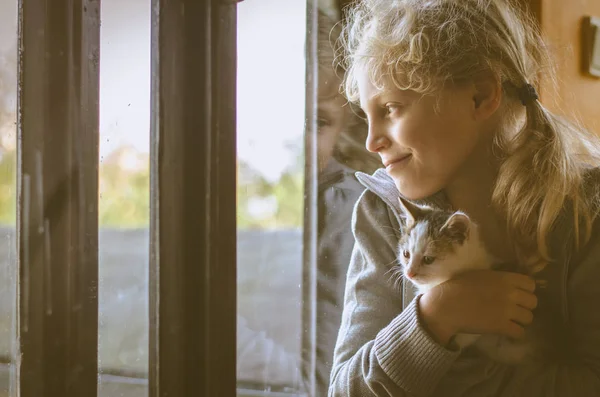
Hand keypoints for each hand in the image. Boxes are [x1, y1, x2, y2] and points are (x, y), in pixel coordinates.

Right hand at [418, 270, 536, 345]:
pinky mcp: (501, 326)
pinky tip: (505, 331)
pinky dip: (514, 333)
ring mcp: (506, 310)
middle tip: (513, 309)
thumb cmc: (457, 287)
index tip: (517, 295)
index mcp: (504, 278)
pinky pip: (520, 332)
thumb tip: (509, 285)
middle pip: (533, 302)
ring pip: (529, 318)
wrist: (445, 305)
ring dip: (520, 320)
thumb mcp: (480, 275)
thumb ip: (498, 279)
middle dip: (524, 306)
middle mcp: (510, 293)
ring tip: (509, 321)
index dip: (525, 290)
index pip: (530, 284)